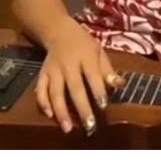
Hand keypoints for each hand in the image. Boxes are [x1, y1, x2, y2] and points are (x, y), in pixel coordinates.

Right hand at [35, 19, 124, 134]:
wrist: (59, 31)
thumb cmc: (84, 45)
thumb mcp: (99, 52)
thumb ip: (108, 70)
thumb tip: (121, 85)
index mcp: (86, 56)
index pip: (93, 75)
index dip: (98, 90)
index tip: (103, 106)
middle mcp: (68, 64)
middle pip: (74, 87)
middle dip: (82, 107)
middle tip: (89, 126)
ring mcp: (53, 69)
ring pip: (55, 92)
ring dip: (61, 111)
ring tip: (68, 128)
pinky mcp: (42, 73)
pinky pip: (40, 89)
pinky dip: (43, 103)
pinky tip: (50, 115)